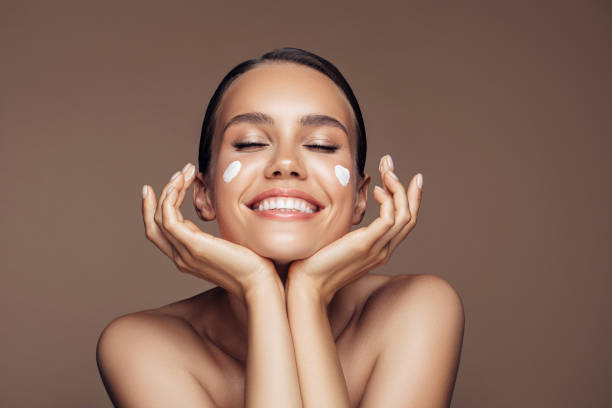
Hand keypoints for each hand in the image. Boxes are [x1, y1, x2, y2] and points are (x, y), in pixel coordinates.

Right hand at [141, 163, 277, 301]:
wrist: (259, 282)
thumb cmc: (251, 265)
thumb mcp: (228, 247)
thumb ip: (216, 237)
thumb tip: (217, 218)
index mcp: (187, 257)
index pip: (160, 232)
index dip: (155, 209)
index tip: (163, 187)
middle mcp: (181, 257)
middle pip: (153, 224)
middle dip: (157, 197)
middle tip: (176, 174)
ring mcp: (185, 253)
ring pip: (160, 217)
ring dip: (169, 190)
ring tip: (184, 172)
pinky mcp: (194, 246)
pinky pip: (169, 219)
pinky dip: (169, 199)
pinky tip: (179, 185)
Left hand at [286, 155, 422, 304]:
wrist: (307, 285)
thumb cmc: (315, 263)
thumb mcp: (338, 242)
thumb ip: (348, 230)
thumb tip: (347, 208)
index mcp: (379, 250)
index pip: (404, 223)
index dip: (409, 199)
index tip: (405, 177)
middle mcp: (383, 251)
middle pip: (410, 216)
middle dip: (406, 188)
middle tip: (391, 164)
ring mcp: (377, 250)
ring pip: (404, 215)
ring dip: (398, 188)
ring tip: (386, 171)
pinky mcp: (366, 245)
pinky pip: (390, 219)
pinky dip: (388, 200)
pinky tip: (376, 189)